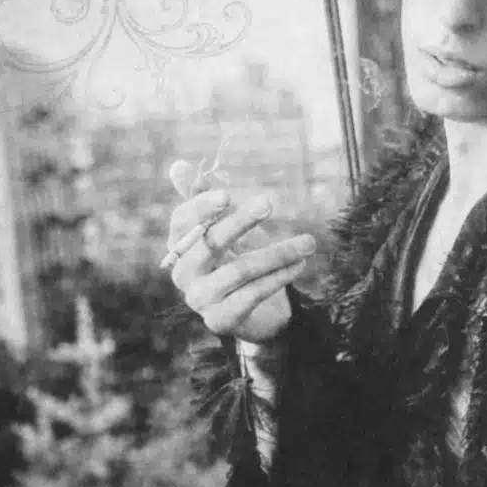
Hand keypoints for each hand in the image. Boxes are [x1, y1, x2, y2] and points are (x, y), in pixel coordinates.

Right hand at [165, 161, 314, 344]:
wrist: (246, 310)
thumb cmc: (229, 258)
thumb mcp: (218, 226)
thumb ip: (201, 197)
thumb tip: (178, 165)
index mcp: (179, 246)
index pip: (181, 221)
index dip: (201, 207)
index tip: (227, 194)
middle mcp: (183, 274)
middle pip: (210, 243)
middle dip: (240, 221)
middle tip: (269, 202)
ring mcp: (200, 300)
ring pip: (239, 271)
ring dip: (278, 253)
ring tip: (308, 242)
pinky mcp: (220, 322)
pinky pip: (252, 295)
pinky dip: (279, 278)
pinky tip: (300, 265)